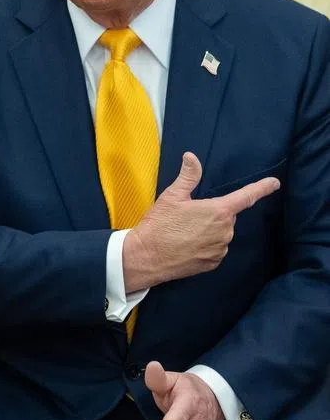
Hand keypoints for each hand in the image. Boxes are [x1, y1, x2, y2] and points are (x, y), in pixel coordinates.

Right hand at [122, 152, 279, 291]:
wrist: (145, 257)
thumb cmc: (158, 225)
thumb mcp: (171, 197)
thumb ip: (188, 176)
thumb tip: (191, 157)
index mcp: (219, 211)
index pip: (247, 196)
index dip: (262, 188)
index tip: (274, 183)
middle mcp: (225, 231)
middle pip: (227, 217)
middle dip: (213, 214)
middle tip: (189, 217)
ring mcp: (220, 249)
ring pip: (221, 234)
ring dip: (209, 231)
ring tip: (185, 233)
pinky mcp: (212, 263)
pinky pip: (215, 250)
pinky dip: (205, 246)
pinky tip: (187, 246)